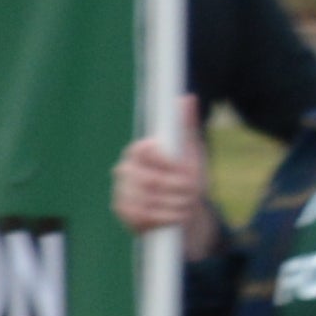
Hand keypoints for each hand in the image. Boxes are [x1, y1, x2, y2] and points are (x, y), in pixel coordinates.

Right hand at [113, 115, 213, 252]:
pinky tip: (174, 215)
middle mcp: (124, 169)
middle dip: (178, 188)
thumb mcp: (191, 150)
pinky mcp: (123, 212)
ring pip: (150, 198)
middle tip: (193, 191)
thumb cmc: (187, 176)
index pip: (142, 150)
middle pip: (150, 179)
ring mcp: (121, 191)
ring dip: (175, 204)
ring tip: (187, 205)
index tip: (183, 168)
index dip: (163, 160)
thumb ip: (187, 124)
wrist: (181, 209)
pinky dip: (165, 217)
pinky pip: (145, 215)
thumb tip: (188, 98)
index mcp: (138, 151)